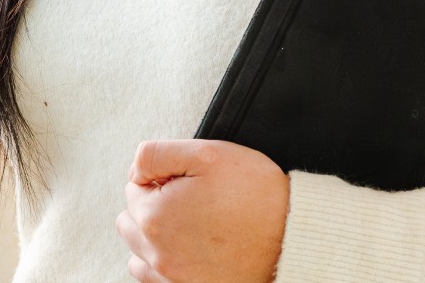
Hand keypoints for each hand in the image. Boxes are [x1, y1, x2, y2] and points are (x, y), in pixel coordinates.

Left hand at [115, 139, 289, 282]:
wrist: (293, 239)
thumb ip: (157, 154)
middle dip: (153, 205)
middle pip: (131, 221)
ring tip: (191, 225)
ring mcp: (172, 277)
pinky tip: (189, 250)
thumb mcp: (207, 154)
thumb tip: (135, 170)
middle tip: (191, 199)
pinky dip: (165, 263)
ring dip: (154, 236)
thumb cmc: (256, 195)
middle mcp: (157, 253)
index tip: (190, 180)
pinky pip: (156, 279)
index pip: (134, 187)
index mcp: (154, 216)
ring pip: (139, 253)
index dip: (163, 176)